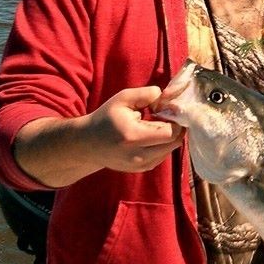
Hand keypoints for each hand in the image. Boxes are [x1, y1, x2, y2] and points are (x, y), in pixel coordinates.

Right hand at [14, 86, 183, 187]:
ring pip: (171, 150)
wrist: (87, 143)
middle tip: (167, 117)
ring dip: (170, 137)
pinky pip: (163, 156)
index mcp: (133, 136)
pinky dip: (163, 145)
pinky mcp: (142, 169)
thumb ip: (146, 94)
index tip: (170, 111)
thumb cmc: (106, 118)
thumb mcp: (122, 99)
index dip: (176, 120)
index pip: (170, 132)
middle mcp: (137, 155)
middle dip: (176, 128)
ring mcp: (140, 165)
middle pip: (174, 142)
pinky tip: (151, 136)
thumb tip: (166, 97)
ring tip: (156, 125)